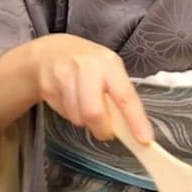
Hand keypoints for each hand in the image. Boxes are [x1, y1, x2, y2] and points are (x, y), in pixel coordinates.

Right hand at [0, 33, 152, 142]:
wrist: (49, 52)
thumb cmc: (86, 65)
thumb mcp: (108, 70)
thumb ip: (120, 96)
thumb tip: (131, 128)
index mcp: (109, 64)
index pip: (125, 96)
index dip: (135, 120)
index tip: (144, 139)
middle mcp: (87, 67)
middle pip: (94, 112)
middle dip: (101, 129)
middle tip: (105, 131)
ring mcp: (64, 75)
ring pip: (77, 117)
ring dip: (84, 121)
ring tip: (84, 105)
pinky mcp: (47, 86)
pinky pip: (64, 114)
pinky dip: (70, 114)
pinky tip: (70, 100)